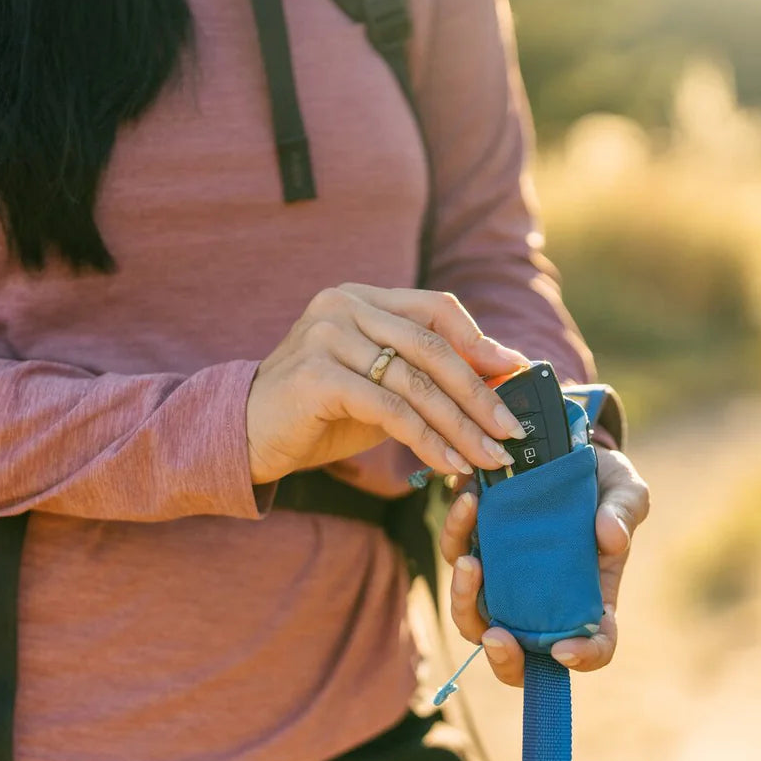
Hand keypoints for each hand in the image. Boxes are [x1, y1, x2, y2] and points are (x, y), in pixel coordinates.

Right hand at [246, 283, 530, 484]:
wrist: (245, 435)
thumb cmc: (319, 412)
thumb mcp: (379, 384)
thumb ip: (427, 373)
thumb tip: (500, 375)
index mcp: (361, 298)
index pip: (436, 308)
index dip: (480, 342)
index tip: (516, 375)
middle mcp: (343, 306)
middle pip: (433, 346)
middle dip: (480, 392)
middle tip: (511, 429)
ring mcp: (327, 336)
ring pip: (416, 381)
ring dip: (461, 425)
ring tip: (490, 457)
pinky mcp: (317, 375)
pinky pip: (390, 408)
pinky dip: (427, 439)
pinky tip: (449, 463)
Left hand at [439, 444, 650, 685]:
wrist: (568, 449)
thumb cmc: (605, 483)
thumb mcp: (626, 492)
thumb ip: (623, 513)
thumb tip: (610, 538)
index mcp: (591, 598)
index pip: (592, 646)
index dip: (583, 657)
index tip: (564, 649)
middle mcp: (543, 599)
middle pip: (517, 651)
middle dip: (503, 656)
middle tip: (497, 634)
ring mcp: (506, 577)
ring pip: (473, 613)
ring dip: (465, 597)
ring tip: (469, 563)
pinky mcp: (479, 545)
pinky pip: (457, 551)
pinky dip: (457, 533)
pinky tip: (470, 502)